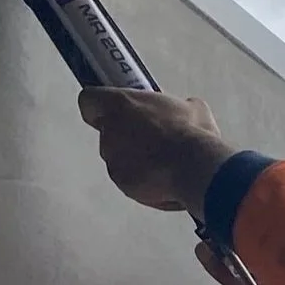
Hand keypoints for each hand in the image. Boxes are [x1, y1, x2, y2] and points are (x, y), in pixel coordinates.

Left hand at [78, 88, 236, 213]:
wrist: (195, 168)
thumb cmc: (191, 132)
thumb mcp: (191, 107)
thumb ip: (173, 106)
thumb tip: (183, 110)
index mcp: (120, 104)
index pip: (89, 100)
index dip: (98, 106)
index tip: (110, 110)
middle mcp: (109, 131)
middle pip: (107, 131)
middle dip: (125, 135)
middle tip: (150, 137)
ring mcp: (113, 160)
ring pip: (117, 157)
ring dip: (134, 158)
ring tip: (162, 161)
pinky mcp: (122, 183)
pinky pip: (128, 179)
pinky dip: (141, 179)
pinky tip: (164, 178)